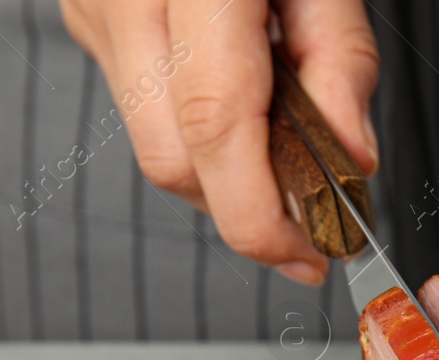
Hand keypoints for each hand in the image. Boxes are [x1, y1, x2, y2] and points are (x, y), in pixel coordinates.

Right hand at [61, 0, 378, 283]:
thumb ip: (340, 62)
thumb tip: (351, 164)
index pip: (216, 125)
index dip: (263, 213)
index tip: (312, 255)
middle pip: (175, 159)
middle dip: (248, 209)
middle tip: (315, 223)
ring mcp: (94, 8)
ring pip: (155, 145)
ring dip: (227, 172)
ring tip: (285, 143)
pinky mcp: (87, 17)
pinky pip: (142, 108)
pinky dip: (200, 130)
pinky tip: (242, 100)